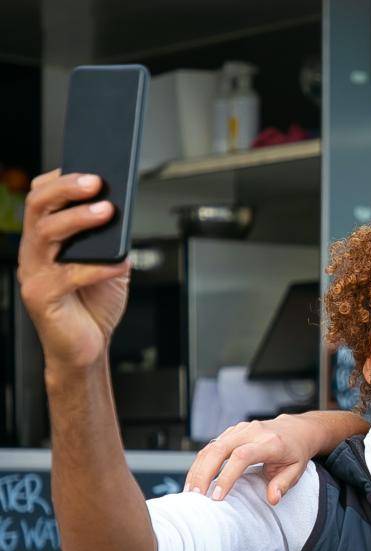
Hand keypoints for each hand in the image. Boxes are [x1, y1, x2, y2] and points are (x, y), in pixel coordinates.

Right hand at [17, 170, 130, 370]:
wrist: (88, 348)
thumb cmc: (95, 305)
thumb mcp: (111, 265)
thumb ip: (113, 241)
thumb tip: (122, 212)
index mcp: (46, 239)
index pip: (41, 197)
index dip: (61, 179)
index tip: (90, 168)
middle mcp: (34, 251)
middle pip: (38, 205)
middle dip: (66, 188)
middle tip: (96, 181)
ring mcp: (33, 272)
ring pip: (46, 232)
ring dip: (78, 218)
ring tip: (106, 211)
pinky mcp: (40, 296)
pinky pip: (66, 274)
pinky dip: (96, 267)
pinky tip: (118, 264)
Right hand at [183, 410, 370, 504]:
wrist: (296, 429)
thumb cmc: (296, 452)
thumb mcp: (297, 470)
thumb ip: (283, 484)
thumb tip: (272, 499)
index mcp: (270, 442)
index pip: (242, 456)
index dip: (227, 476)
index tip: (217, 497)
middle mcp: (253, 432)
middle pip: (219, 449)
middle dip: (203, 474)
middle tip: (195, 497)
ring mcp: (240, 429)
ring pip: (211, 446)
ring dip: (198, 469)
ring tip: (190, 492)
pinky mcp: (232, 431)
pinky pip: (211, 445)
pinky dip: (201, 463)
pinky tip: (196, 479)